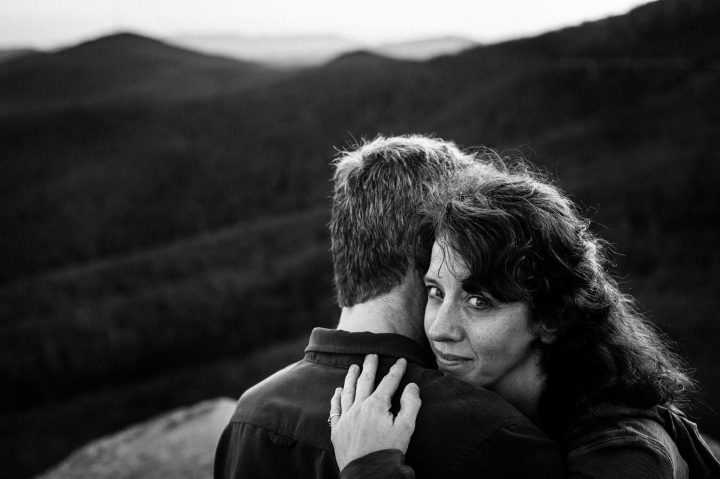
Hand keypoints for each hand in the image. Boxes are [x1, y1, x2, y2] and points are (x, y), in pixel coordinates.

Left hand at [329, 354, 421, 470]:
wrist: (368, 473)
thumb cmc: (389, 451)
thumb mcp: (406, 428)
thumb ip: (411, 404)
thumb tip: (412, 386)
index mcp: (377, 405)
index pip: (388, 382)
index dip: (396, 370)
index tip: (401, 360)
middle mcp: (360, 406)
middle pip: (365, 380)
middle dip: (370, 366)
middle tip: (372, 355)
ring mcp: (346, 417)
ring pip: (348, 391)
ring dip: (351, 377)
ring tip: (354, 367)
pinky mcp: (337, 429)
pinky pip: (335, 409)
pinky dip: (336, 398)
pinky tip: (337, 391)